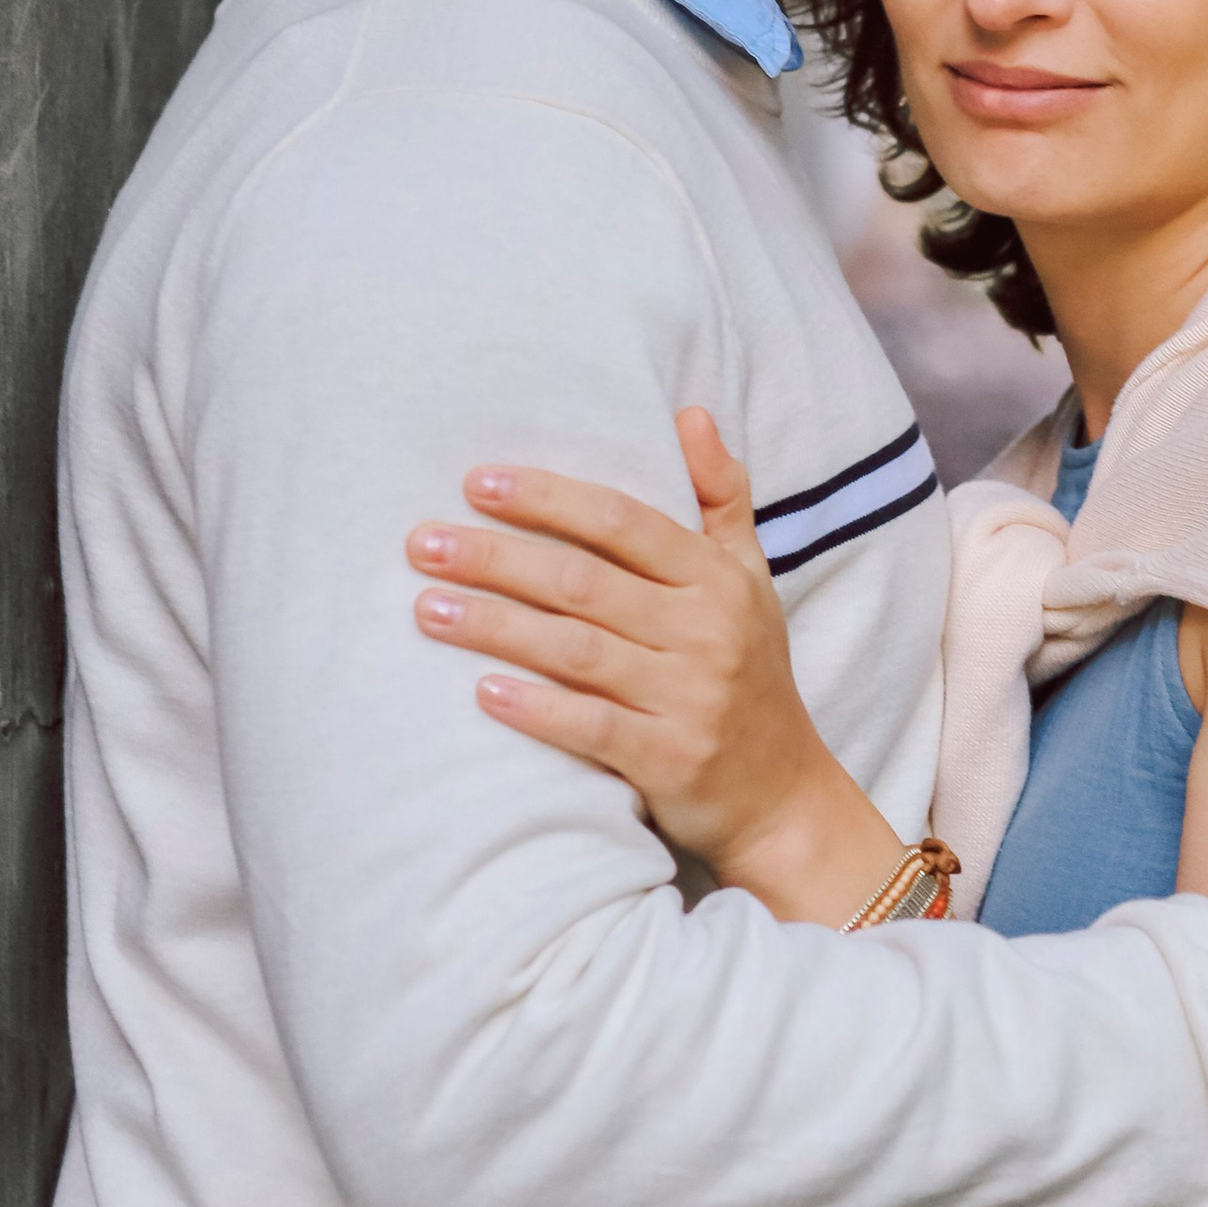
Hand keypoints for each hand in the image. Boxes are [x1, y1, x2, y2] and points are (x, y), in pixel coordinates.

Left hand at [409, 412, 907, 924]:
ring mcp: (690, 697)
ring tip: (426, 609)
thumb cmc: (753, 674)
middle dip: (497, 558)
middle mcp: (706, 630)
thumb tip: (688, 411)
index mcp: (718, 578)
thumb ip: (721, 495)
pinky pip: (592, 728)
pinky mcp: (671, 760)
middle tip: (423, 544)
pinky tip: (482, 692)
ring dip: (495, 625)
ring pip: (576, 650)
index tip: (478, 483)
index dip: (549, 498)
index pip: (624, 521)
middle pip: (584, 581)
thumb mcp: (751, 577)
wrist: (784, 794)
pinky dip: (537, 708)